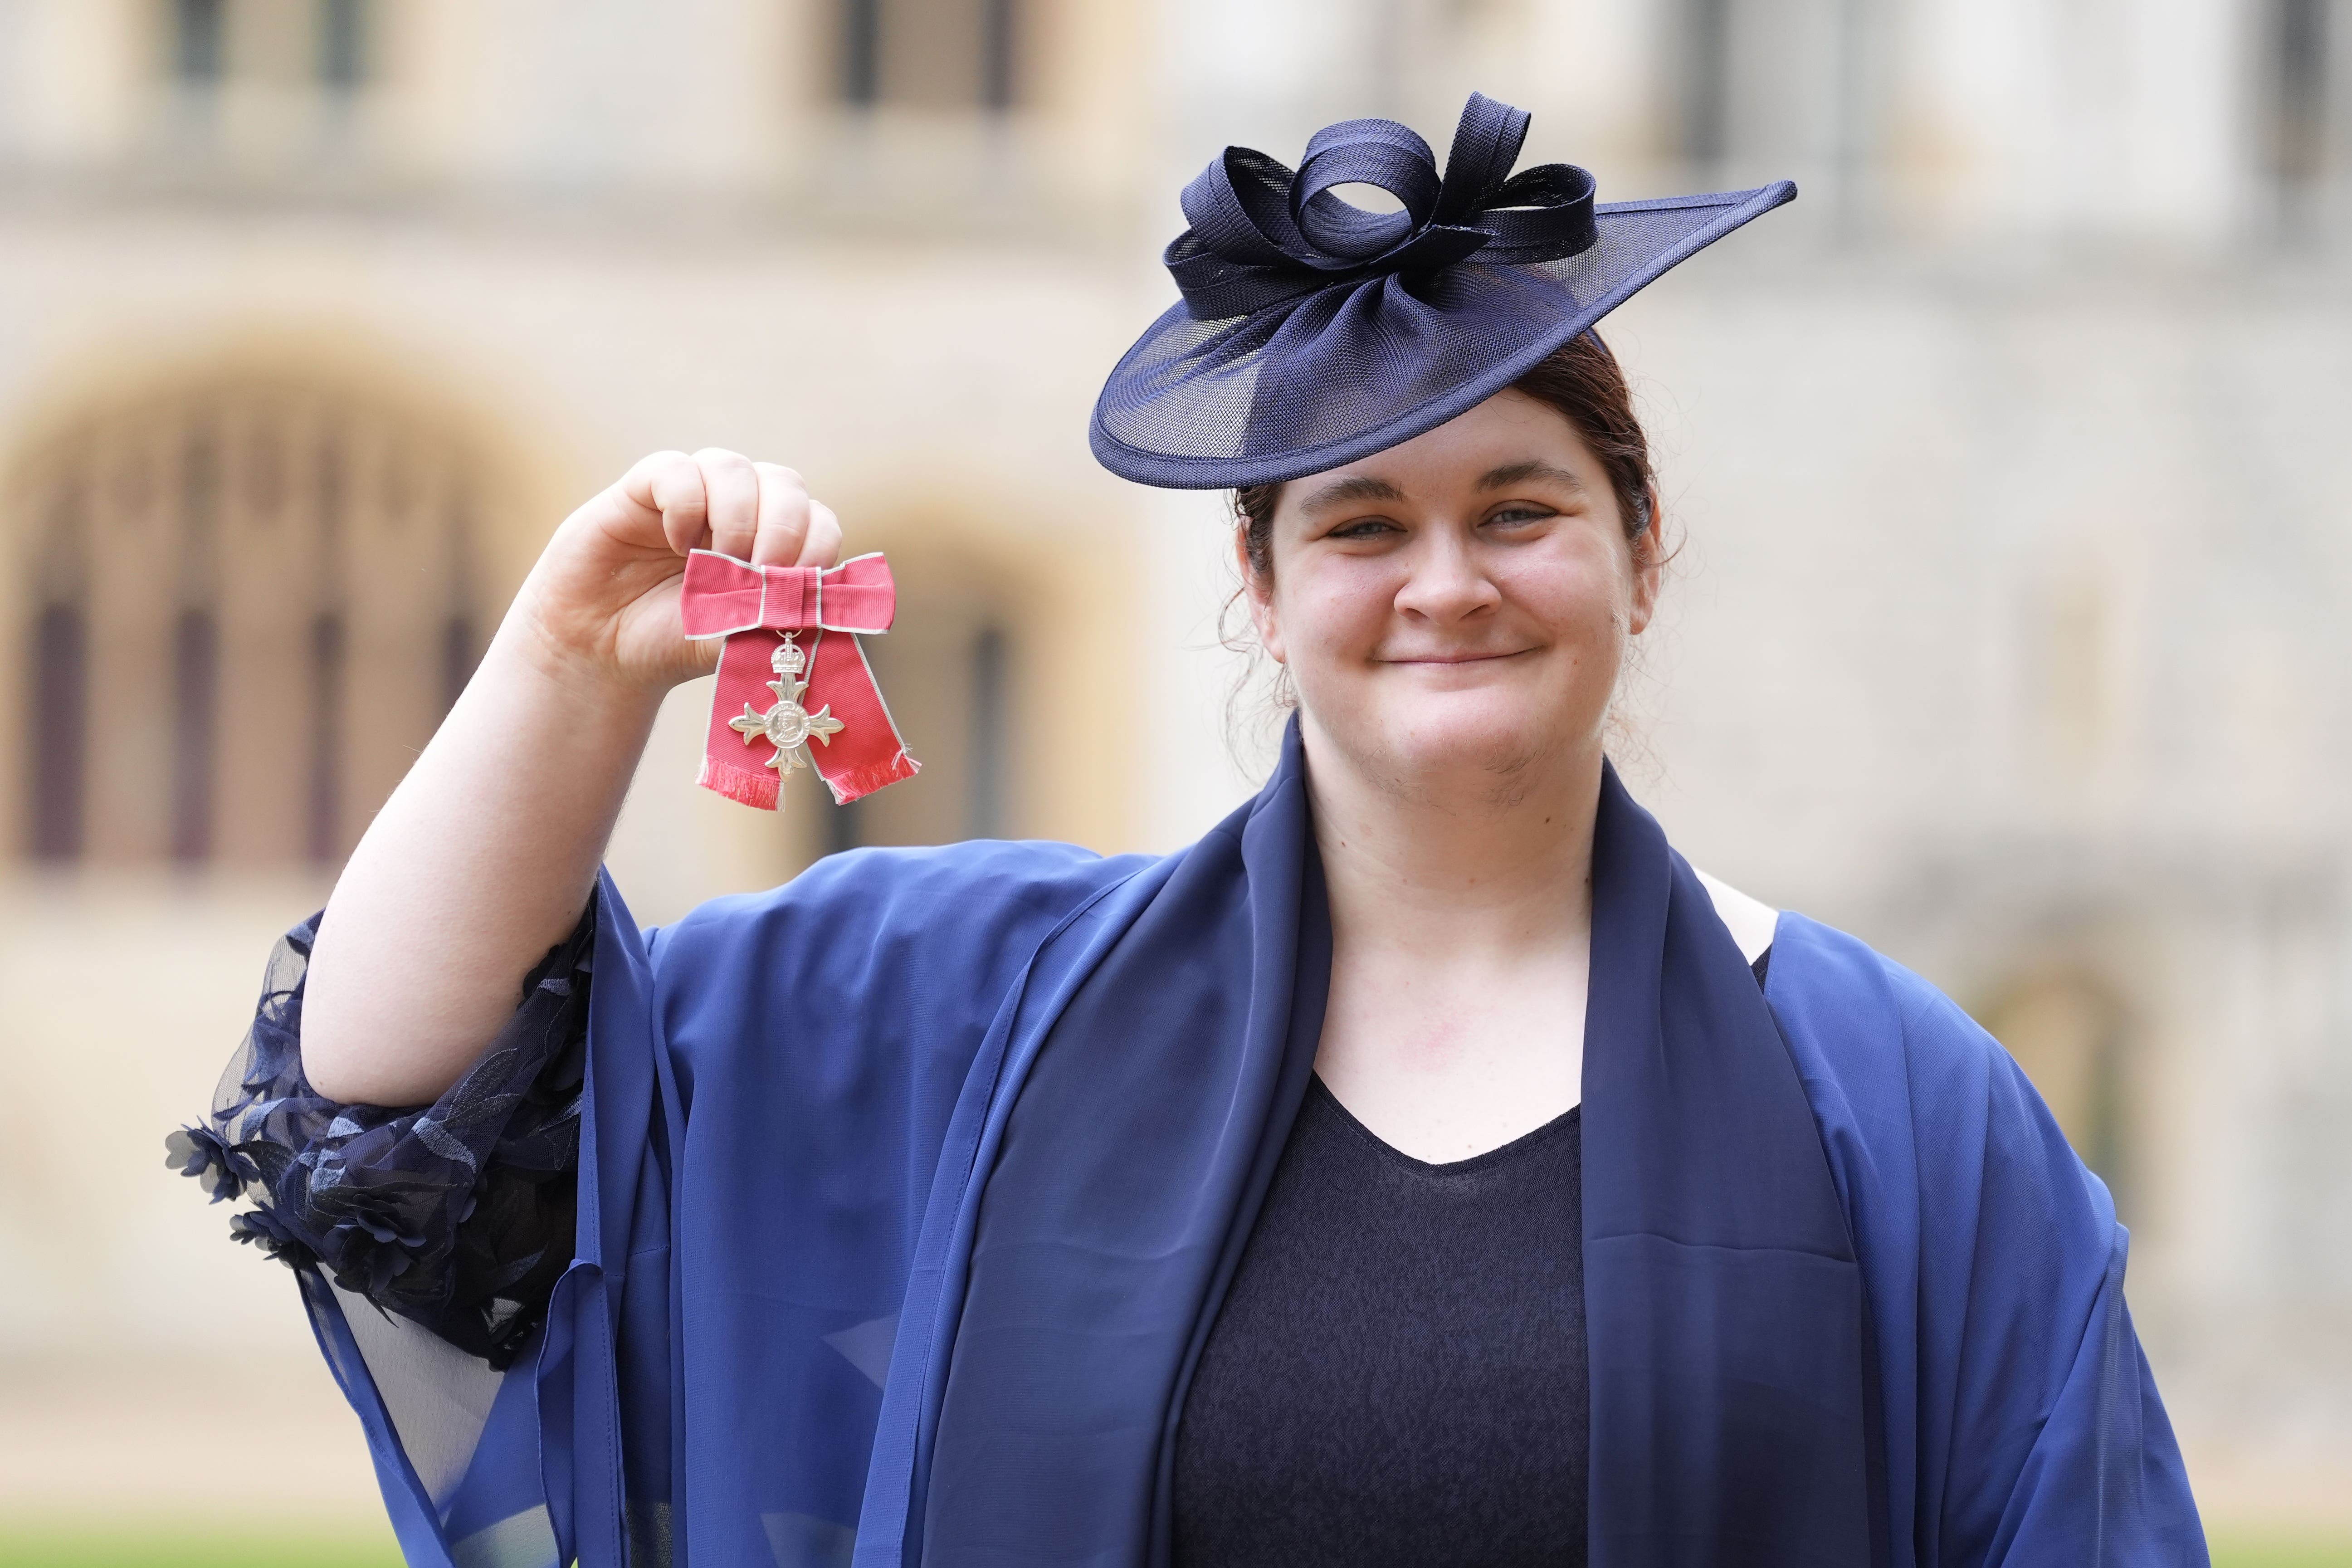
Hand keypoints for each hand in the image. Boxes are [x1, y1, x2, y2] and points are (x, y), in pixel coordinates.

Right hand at [504, 448, 843, 692]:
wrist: (604, 651)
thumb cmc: (675, 640)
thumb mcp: (732, 641)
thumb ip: (769, 623)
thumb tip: (807, 610)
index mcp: (773, 542)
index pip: (819, 522)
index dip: (816, 549)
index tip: (794, 590)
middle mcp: (740, 508)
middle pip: (785, 484)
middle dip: (783, 529)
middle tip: (760, 572)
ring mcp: (694, 492)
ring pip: (733, 467)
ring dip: (736, 518)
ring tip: (716, 564)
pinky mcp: (644, 487)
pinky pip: (676, 469)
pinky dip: (685, 505)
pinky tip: (677, 543)